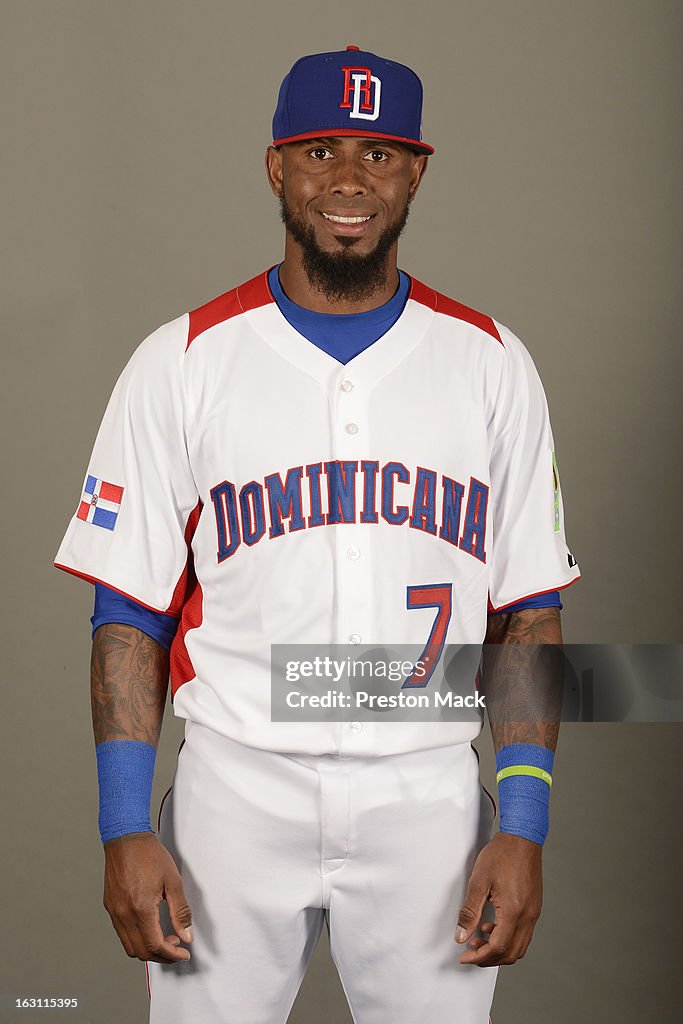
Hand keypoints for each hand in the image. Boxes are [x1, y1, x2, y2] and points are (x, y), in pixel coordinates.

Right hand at [103, 832, 193, 963]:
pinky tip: (150, 927)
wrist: (126, 838)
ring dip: (148, 949)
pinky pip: (122, 933)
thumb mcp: (173, 881)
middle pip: (141, 952)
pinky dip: (137, 938)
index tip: (183, 953)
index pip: (155, 945)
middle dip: (161, 956)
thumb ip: (181, 911)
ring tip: (165, 939)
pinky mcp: (110, 907)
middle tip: (176, 948)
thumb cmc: (149, 855)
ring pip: (129, 946)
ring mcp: (114, 912)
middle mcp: (124, 914)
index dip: (172, 955)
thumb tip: (186, 935)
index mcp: (141, 908)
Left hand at [454, 831, 542, 966]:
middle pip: (511, 953)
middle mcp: (528, 916)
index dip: (479, 957)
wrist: (522, 838)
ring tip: (479, 939)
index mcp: (514, 911)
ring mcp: (534, 913)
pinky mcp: (534, 907)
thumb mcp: (479, 881)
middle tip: (470, 952)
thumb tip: (462, 936)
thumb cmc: (502, 854)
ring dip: (499, 950)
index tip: (465, 956)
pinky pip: (523, 934)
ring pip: (519, 947)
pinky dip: (508, 938)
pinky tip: (492, 926)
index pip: (498, 947)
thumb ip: (470, 911)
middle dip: (489, 958)